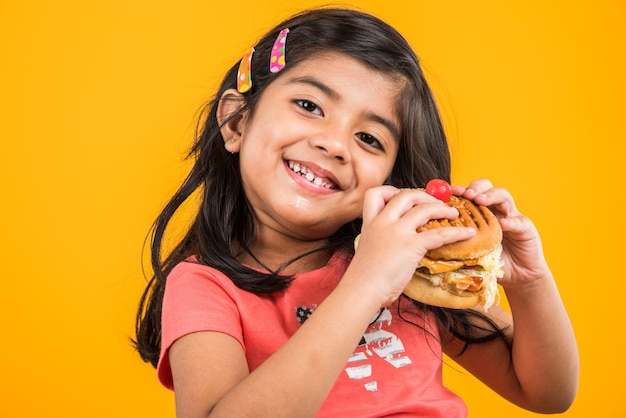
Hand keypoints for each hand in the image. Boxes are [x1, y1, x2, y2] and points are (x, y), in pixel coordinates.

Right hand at [350, 186, 475, 305]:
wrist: (362, 290)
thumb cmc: (363, 278)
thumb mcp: (367, 250)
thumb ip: (380, 241)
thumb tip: (396, 246)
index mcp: (370, 223)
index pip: (375, 194)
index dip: (392, 191)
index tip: (402, 196)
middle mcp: (383, 222)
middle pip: (405, 195)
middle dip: (424, 196)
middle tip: (435, 203)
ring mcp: (397, 232)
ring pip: (424, 208)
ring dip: (442, 208)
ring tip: (453, 214)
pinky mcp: (411, 246)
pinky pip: (439, 235)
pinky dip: (456, 233)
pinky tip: (467, 234)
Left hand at [452, 179, 549, 287]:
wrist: (517, 276)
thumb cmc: (491, 261)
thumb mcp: (470, 249)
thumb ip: (457, 241)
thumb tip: (433, 239)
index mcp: (480, 212)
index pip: (471, 193)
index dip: (461, 190)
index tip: (451, 192)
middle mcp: (496, 210)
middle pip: (487, 188)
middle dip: (476, 188)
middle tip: (467, 194)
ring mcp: (512, 217)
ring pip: (504, 197)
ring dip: (491, 196)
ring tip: (481, 200)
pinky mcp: (527, 229)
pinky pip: (520, 222)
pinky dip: (511, 221)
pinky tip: (503, 224)